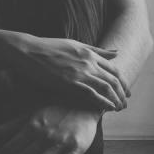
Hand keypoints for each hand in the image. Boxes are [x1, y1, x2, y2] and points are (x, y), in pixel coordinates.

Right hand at [11, 35, 129, 111]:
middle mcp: (89, 62)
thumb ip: (96, 50)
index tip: (125, 91)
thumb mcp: (74, 44)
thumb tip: (116, 52)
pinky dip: (103, 102)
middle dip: (122, 93)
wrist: (27, 51)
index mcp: (90, 53)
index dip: (122, 82)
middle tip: (125, 103)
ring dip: (116, 100)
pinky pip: (93, 94)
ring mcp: (80, 72)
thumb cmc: (47, 47)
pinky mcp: (70, 82)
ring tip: (119, 108)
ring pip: (107, 88)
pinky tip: (108, 108)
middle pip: (114, 80)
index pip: (114, 69)